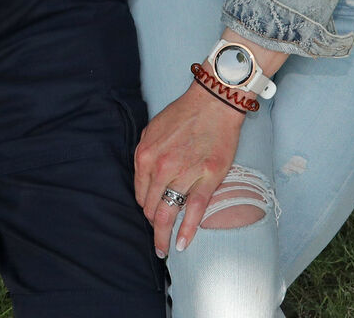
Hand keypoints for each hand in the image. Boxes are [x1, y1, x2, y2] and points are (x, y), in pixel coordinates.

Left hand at [134, 85, 243, 255]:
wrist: (213, 103)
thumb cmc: (183, 114)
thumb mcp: (152, 130)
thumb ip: (146, 156)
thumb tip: (145, 182)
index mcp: (146, 155)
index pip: (140, 194)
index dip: (144, 208)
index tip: (149, 217)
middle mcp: (162, 167)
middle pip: (152, 208)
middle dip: (153, 228)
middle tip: (157, 243)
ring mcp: (185, 173)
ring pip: (169, 213)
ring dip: (165, 235)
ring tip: (164, 249)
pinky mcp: (208, 178)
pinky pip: (194, 210)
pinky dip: (187, 230)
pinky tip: (182, 244)